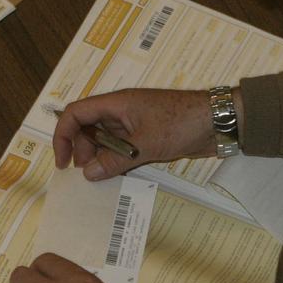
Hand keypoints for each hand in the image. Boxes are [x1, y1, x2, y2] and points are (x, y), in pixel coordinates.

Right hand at [53, 88, 213, 180]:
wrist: (219, 122)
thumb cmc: (181, 122)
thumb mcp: (146, 144)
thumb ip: (115, 160)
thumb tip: (89, 173)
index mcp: (116, 103)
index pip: (76, 113)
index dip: (64, 135)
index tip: (64, 162)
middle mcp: (121, 112)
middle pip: (88, 129)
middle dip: (83, 151)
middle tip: (87, 175)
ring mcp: (134, 125)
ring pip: (105, 141)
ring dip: (100, 159)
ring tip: (100, 179)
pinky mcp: (147, 137)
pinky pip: (123, 149)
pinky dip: (116, 162)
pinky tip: (117, 177)